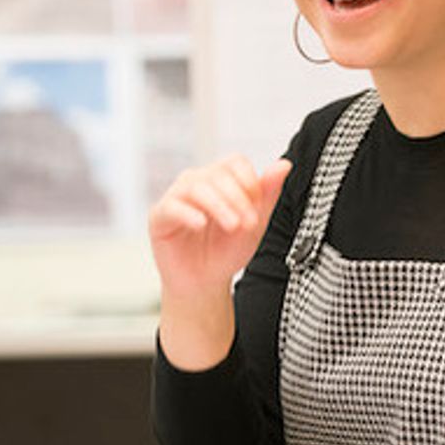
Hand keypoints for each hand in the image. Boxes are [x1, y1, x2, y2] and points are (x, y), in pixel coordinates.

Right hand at [148, 156, 291, 299]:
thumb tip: (284, 165)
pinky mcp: (160, 217)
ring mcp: (176, 197)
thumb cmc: (226, 251)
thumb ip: (268, 193)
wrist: (205, 283)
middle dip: (238, 199)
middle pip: (218, 174)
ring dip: (219, 206)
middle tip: (248, 223)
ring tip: (232, 226)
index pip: (235, 162)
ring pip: (196, 187)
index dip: (250, 181)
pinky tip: (201, 224)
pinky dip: (188, 213)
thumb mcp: (255, 222)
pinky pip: (171, 206)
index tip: (257, 206)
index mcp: (220, 179)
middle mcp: (197, 182)